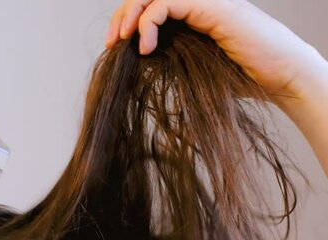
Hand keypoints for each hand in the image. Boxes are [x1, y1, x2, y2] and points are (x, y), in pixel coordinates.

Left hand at [105, 0, 325, 105]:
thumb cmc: (242, 80)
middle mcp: (198, 3)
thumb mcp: (191, 69)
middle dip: (122, 16)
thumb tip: (136, 62)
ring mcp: (206, 2)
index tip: (112, 48)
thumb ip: (168, 58)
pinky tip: (145, 48)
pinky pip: (167, 2)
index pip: (149, 6)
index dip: (126, 21)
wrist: (281, 80)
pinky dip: (149, 22)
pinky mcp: (212, 6)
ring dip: (131, 15)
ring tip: (122, 42)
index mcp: (192, 16)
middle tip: (111, 44)